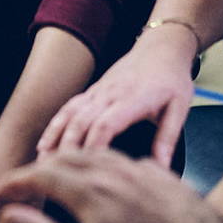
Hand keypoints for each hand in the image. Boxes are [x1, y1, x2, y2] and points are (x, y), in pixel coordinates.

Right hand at [39, 23, 198, 164]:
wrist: (162, 48)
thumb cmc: (171, 78)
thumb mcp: (179, 109)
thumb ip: (167, 139)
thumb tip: (162, 169)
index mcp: (133, 99)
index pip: (106, 124)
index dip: (93, 146)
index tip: (86, 169)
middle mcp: (110, 94)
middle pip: (82, 120)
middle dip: (67, 147)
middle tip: (56, 174)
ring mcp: (98, 91)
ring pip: (70, 113)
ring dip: (55, 137)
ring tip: (43, 162)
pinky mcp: (93, 91)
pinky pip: (69, 107)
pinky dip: (55, 125)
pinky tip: (45, 142)